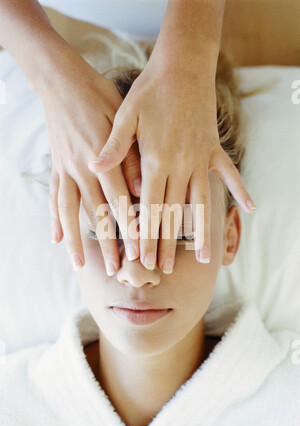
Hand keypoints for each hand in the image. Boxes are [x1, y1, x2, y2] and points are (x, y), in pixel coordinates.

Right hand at [40, 53, 141, 274]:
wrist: (62, 81)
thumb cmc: (99, 97)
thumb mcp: (122, 120)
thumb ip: (130, 157)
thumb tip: (142, 191)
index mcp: (103, 158)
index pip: (120, 202)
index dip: (130, 228)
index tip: (138, 253)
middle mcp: (82, 169)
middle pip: (98, 214)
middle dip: (108, 243)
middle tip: (116, 270)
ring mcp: (66, 170)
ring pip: (72, 212)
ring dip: (77, 240)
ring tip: (80, 265)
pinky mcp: (56, 168)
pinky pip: (55, 198)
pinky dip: (54, 219)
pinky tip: (55, 239)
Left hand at [87, 56, 255, 272]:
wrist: (183, 65)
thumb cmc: (151, 91)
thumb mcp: (126, 115)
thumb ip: (114, 145)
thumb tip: (95, 166)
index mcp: (156, 160)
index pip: (148, 208)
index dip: (144, 234)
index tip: (141, 259)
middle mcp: (181, 165)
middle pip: (172, 213)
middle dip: (165, 243)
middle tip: (161, 269)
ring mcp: (201, 159)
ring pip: (200, 203)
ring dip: (201, 232)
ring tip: (204, 257)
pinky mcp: (214, 149)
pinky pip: (229, 174)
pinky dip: (241, 191)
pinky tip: (251, 210)